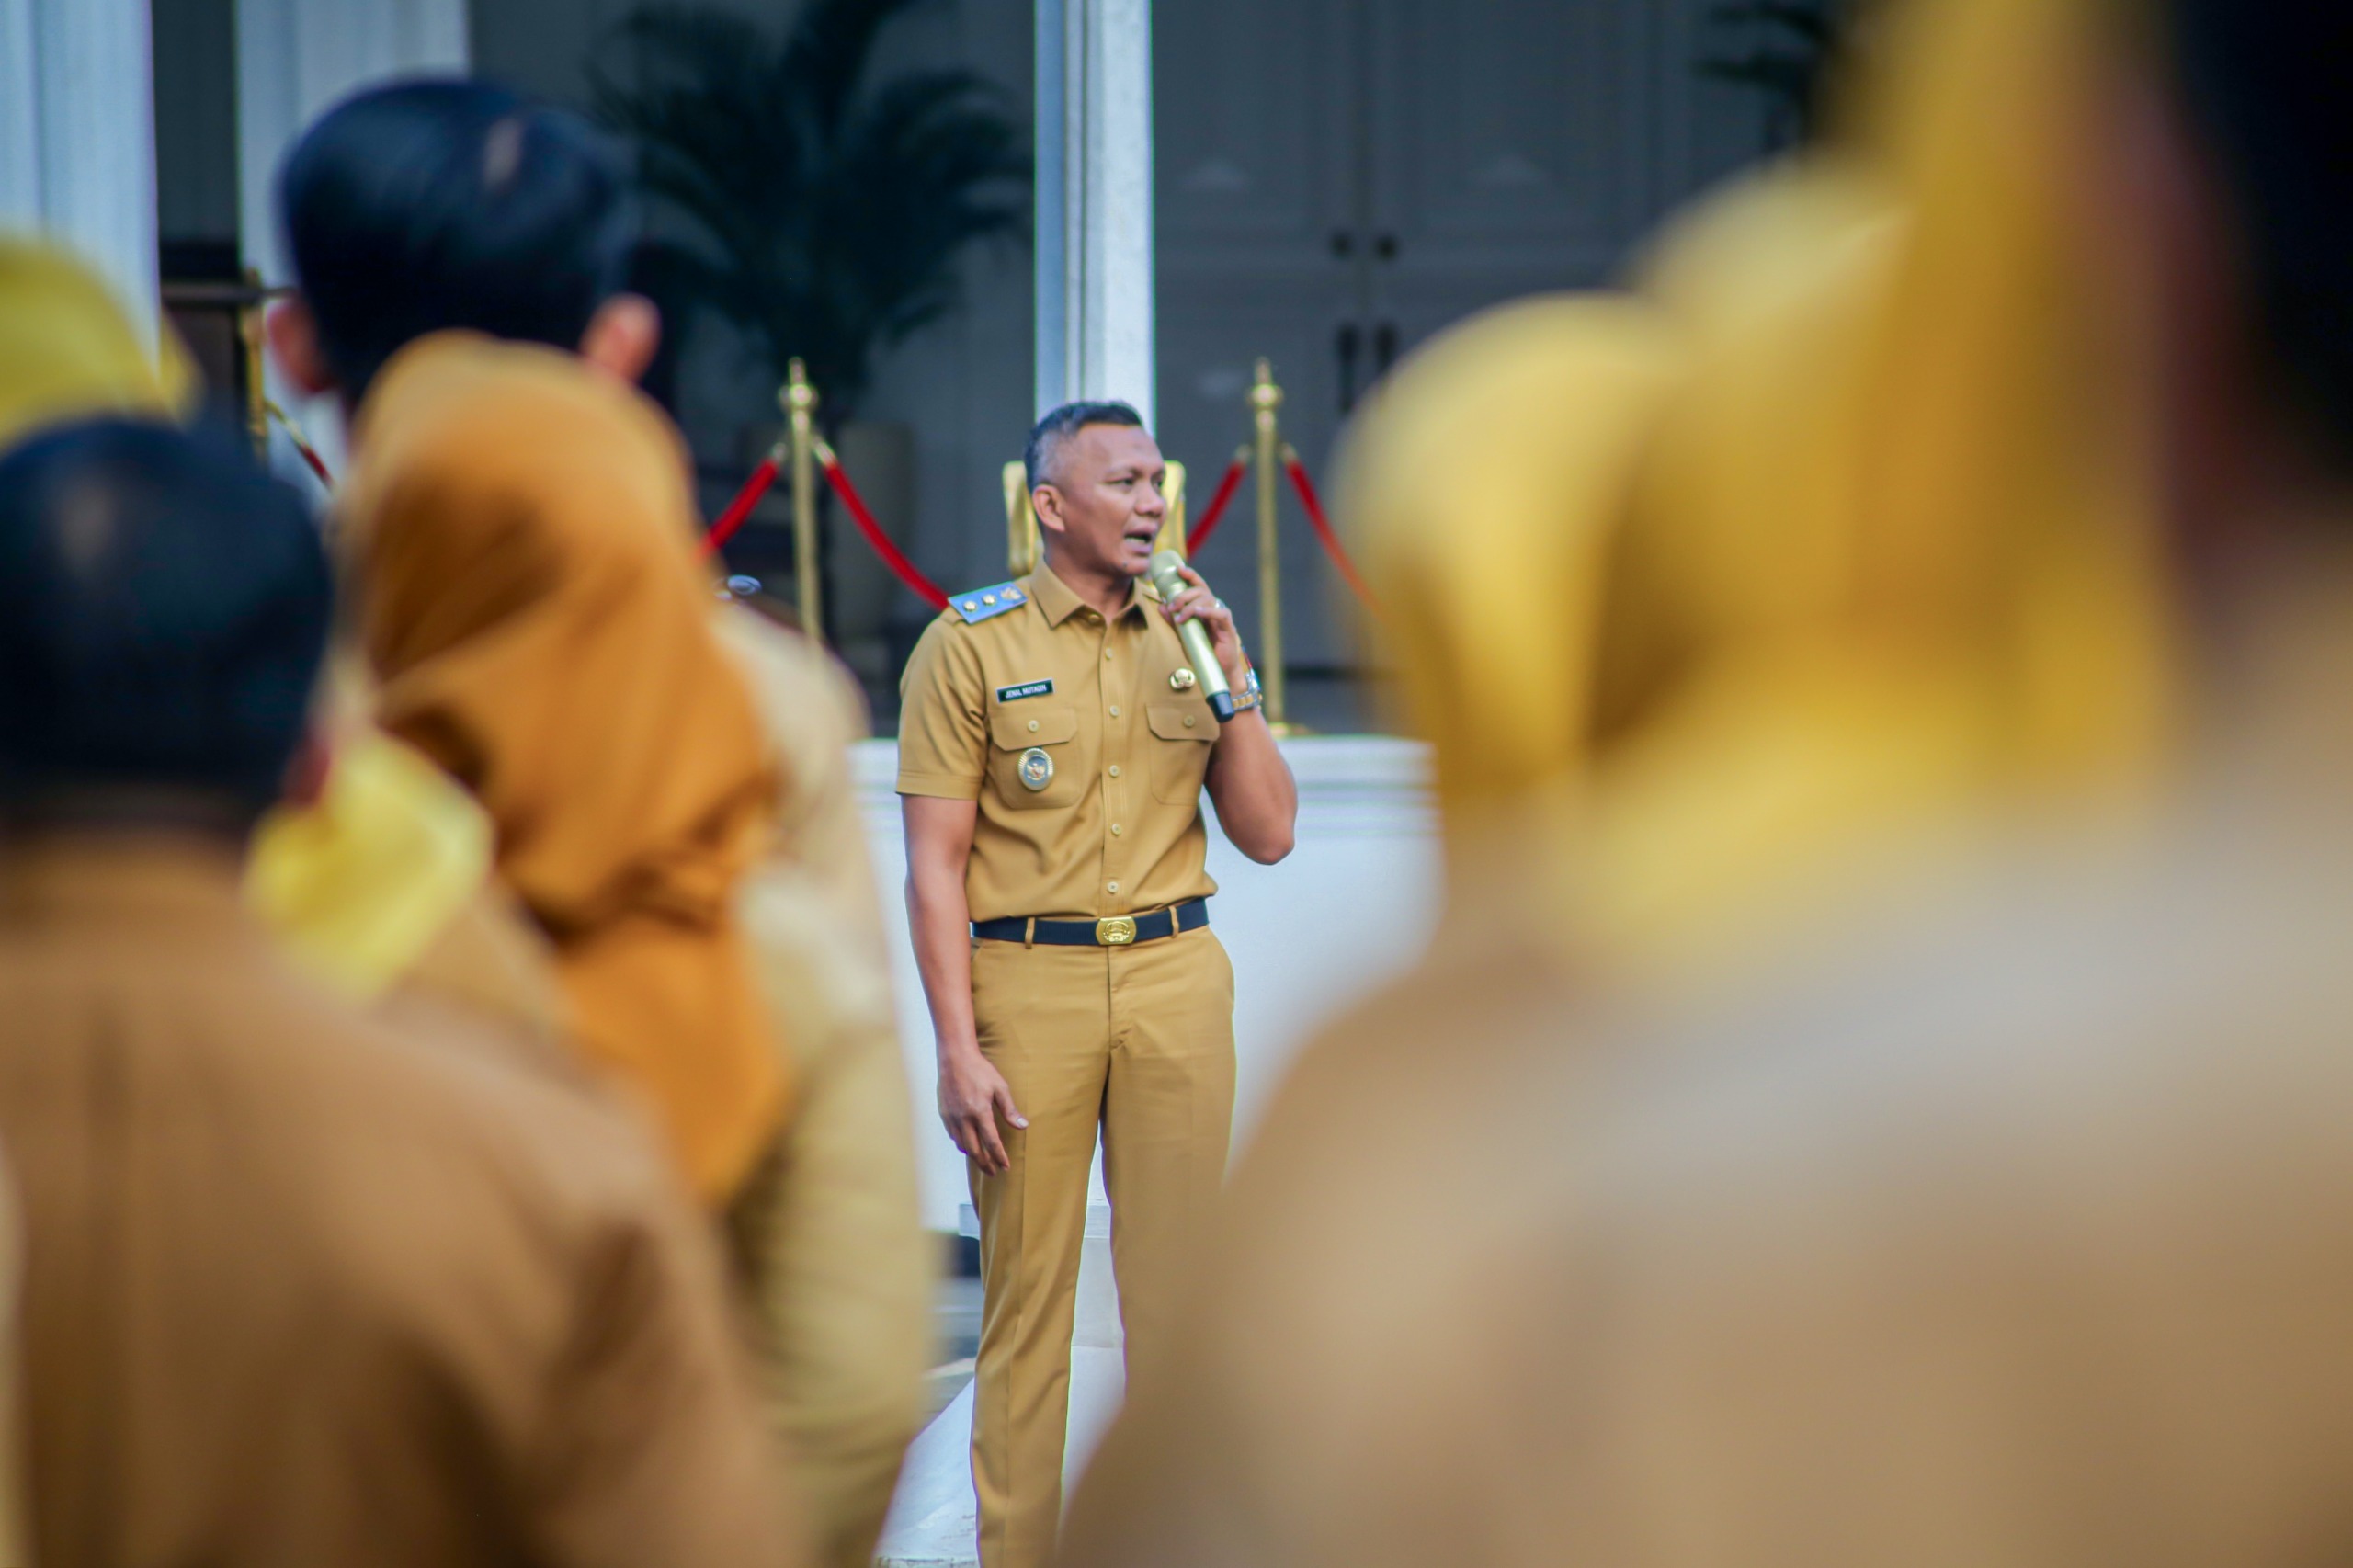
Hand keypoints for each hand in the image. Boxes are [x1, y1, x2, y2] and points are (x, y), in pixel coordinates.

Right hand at [938, 1044, 1025, 1174]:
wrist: (954, 1058)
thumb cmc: (980, 1070)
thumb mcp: (1000, 1087)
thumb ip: (1010, 1109)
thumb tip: (1023, 1126)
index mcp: (980, 1112)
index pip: (991, 1142)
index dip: (999, 1157)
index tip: (1005, 1167)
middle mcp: (964, 1118)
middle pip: (975, 1150)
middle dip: (985, 1164)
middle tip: (993, 1172)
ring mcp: (952, 1117)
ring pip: (962, 1145)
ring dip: (973, 1156)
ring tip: (982, 1160)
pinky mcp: (944, 1114)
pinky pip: (953, 1136)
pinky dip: (962, 1144)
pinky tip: (968, 1144)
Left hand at [1160, 565, 1248, 688]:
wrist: (1217, 672)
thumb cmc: (1202, 653)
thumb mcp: (1183, 636)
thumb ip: (1173, 622)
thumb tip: (1160, 607)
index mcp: (1204, 608)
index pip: (1198, 586)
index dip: (1190, 575)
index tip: (1178, 569)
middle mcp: (1214, 609)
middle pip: (1201, 591)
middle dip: (1184, 595)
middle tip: (1172, 606)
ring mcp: (1221, 617)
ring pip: (1209, 600)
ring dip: (1191, 605)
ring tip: (1180, 616)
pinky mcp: (1228, 628)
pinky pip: (1220, 614)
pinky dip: (1208, 611)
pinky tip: (1197, 613)